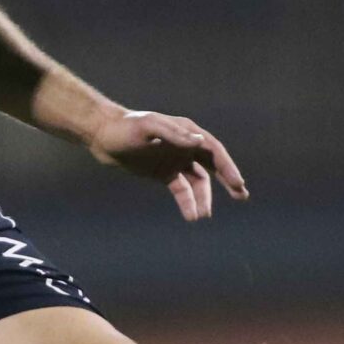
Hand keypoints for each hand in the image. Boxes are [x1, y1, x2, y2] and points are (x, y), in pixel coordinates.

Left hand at [85, 110, 249, 221]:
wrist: (102, 136)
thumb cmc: (125, 127)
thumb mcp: (148, 126)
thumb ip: (173, 134)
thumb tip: (199, 141)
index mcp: (186, 131)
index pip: (213, 150)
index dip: (227, 167)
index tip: (237, 183)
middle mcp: (185, 145)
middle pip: (212, 165)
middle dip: (228, 180)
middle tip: (242, 196)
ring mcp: (175, 160)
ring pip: (197, 182)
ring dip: (203, 198)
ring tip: (202, 216)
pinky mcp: (164, 173)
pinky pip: (182, 190)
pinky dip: (188, 202)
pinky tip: (191, 215)